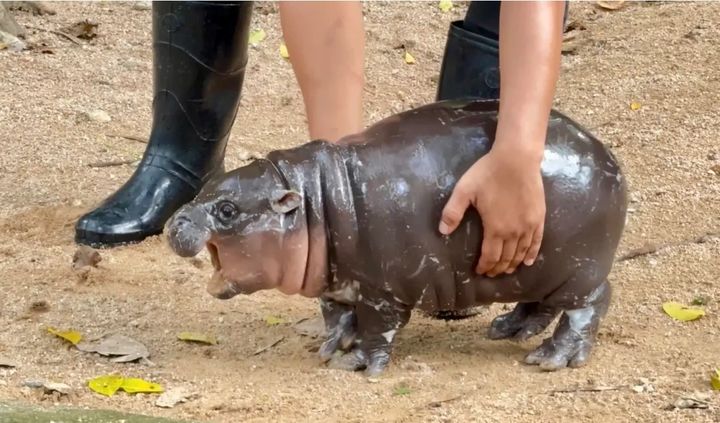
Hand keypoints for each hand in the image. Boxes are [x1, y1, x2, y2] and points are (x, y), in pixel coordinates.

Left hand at [438, 142, 545, 275]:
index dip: (485, 266)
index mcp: (495, 228)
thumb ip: (452, 212)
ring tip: (506, 270)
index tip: (480, 271)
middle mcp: (514, 232)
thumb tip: (442, 231)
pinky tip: (529, 261)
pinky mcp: (539, 217)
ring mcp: (528, 226)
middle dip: (497, 268)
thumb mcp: (464, 190)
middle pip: (506, 258)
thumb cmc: (489, 173)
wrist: (517, 158)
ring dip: (513, 264)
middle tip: (491, 274)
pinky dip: (532, 254)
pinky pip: (537, 242)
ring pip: (521, 253)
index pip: (490, 256)